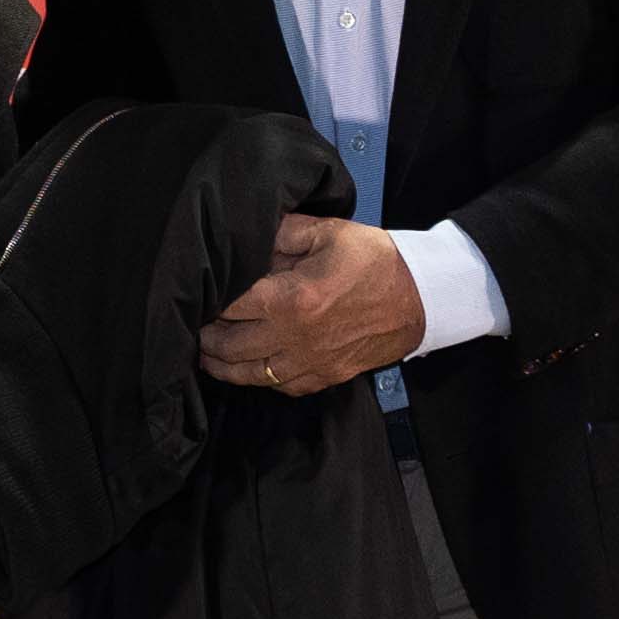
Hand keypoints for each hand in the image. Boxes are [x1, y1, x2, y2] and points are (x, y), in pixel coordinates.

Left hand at [201, 216, 422, 396]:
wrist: (422, 297)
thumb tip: (249, 237)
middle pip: (232, 346)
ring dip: (223, 365)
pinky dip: (259, 379)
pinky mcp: (325, 377)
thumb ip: (282, 232)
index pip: (232, 306)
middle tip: (196, 327)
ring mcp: (310, 362)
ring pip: (250, 374)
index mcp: (293, 298)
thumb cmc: (376, 261)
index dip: (210, 303)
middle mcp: (296, 337)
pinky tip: (249, 368)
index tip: (200, 297)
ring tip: (208, 354)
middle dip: (207, 337)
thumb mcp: (329, 232)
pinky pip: (281, 387)